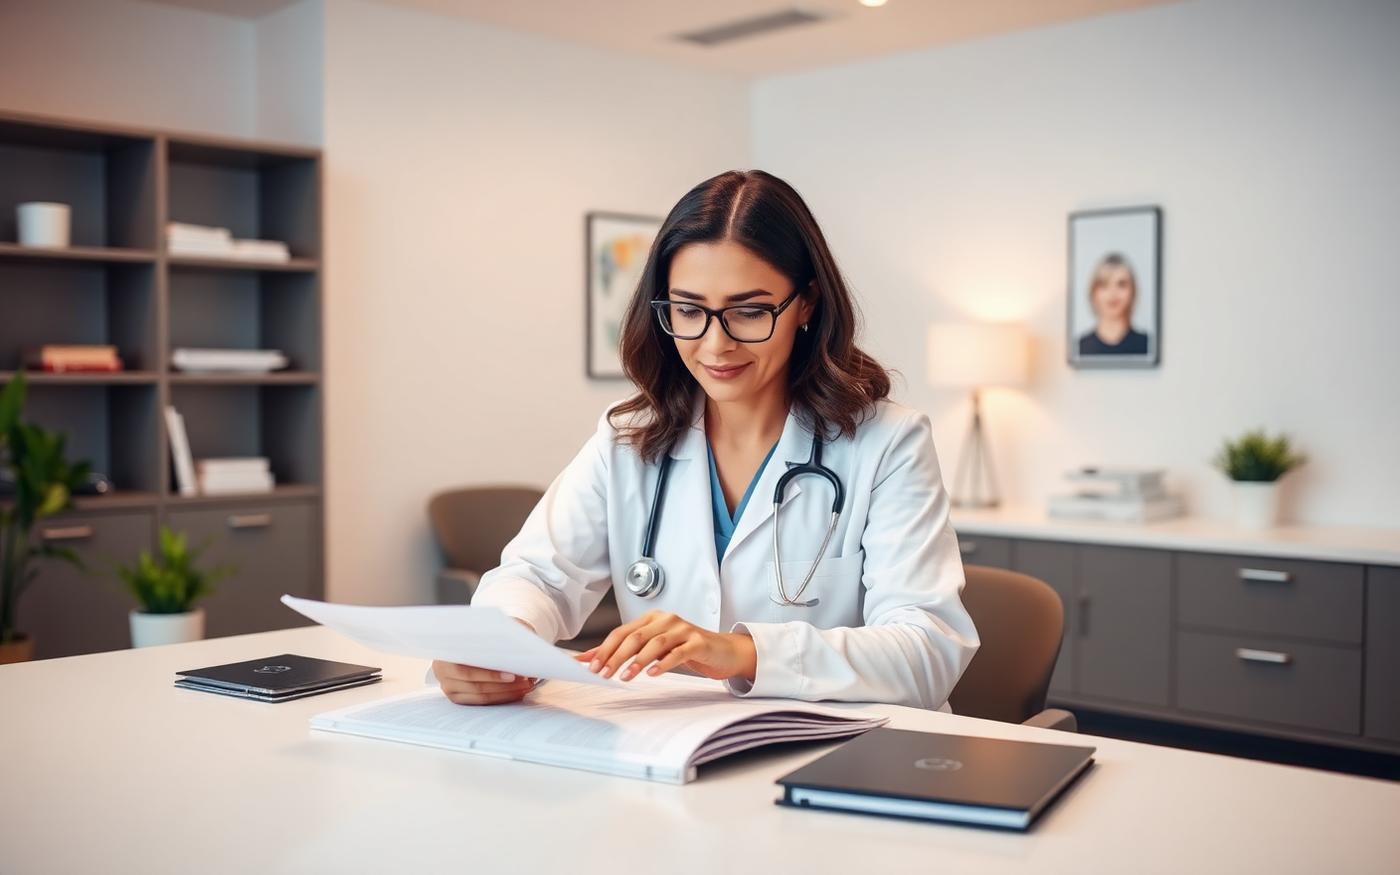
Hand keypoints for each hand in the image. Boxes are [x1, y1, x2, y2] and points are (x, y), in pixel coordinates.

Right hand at [432, 617, 537, 705]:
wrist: (471, 639)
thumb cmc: (482, 631)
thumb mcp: (489, 626)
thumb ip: (500, 632)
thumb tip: (519, 642)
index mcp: (444, 651)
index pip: (466, 669)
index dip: (490, 675)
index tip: (512, 675)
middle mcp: (441, 671)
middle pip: (475, 685)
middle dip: (503, 685)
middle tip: (525, 681)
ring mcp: (448, 687)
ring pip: (480, 696)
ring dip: (506, 692)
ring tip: (526, 686)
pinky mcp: (458, 697)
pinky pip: (481, 702)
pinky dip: (501, 697)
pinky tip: (517, 692)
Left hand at [578, 610, 756, 682]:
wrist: (722, 651)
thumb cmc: (685, 649)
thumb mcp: (654, 648)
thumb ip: (625, 651)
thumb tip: (588, 659)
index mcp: (652, 618)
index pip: (622, 632)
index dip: (605, 648)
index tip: (590, 666)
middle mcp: (666, 620)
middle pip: (635, 636)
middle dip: (616, 656)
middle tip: (603, 674)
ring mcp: (683, 630)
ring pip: (655, 643)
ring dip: (637, 661)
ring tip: (625, 676)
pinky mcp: (698, 642)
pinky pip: (678, 652)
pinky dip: (663, 663)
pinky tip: (652, 674)